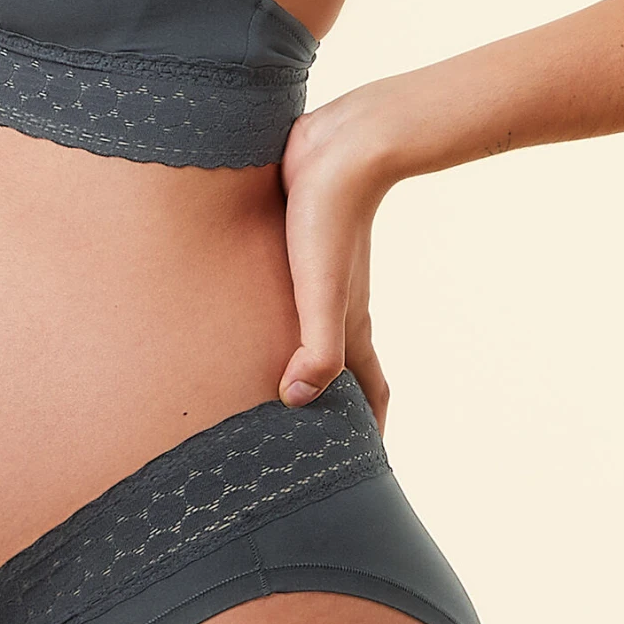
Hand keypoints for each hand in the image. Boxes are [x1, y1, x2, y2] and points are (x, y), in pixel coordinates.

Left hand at [275, 83, 396, 437]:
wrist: (341, 144)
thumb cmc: (327, 218)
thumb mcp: (320, 288)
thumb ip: (316, 345)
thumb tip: (298, 401)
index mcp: (350, 324)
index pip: (369, 392)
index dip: (369, 436)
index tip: (364, 478)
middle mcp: (339, 306)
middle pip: (344, 371)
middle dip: (336, 412)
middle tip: (311, 450)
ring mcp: (320, 276)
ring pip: (318, 334)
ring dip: (309, 367)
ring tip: (278, 395)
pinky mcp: (298, 244)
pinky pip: (294, 297)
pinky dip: (286, 323)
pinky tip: (253, 320)